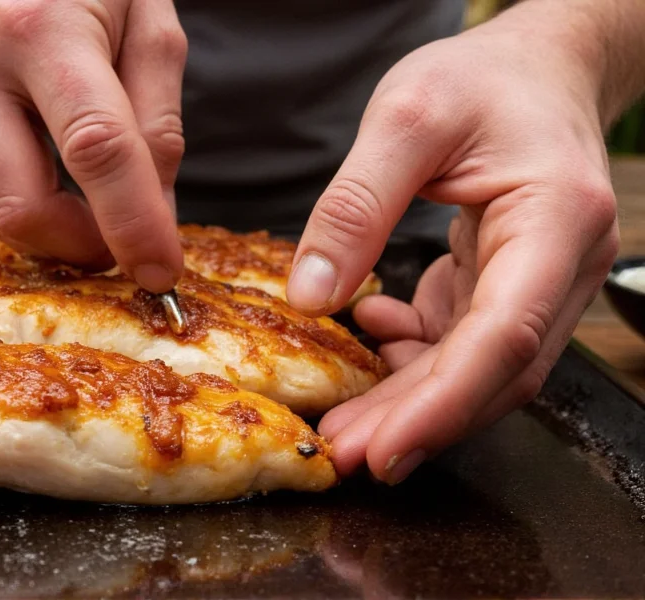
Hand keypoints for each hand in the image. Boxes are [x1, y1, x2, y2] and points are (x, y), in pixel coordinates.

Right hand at [0, 0, 186, 291]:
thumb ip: (157, 124)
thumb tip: (155, 218)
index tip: (163, 273)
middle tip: (124, 243)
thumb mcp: (149, 27)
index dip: (135, 224)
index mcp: (41, 26)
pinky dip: (27, 202)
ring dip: (55, 232)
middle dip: (82, 247)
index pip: (96, 150)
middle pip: (23, 206)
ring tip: (94, 206)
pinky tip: (53, 173)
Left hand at [287, 19, 618, 482]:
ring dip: (410, 400)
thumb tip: (313, 296)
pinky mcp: (507, 283)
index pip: (504, 338)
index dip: (442, 405)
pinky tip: (370, 334)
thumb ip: (356, 205)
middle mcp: (560, 266)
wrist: (536, 68)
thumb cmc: (486, 79)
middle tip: (344, 455)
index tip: (383, 450)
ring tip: (344, 421)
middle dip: (416, 422)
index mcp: (555, 222)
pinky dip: (414, 353)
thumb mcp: (407, 118)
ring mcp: (538, 281)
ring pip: (477, 367)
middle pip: (492, 372)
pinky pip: (462, 338)